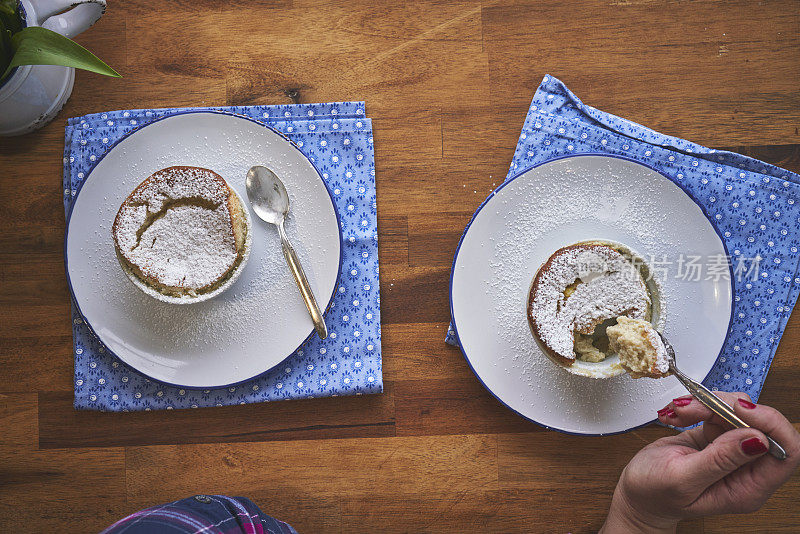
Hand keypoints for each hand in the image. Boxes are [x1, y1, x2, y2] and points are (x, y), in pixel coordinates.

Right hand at [600, 391, 799, 532]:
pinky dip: (695, 405)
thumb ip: (720, 459)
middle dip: (728, 408)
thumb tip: (758, 440)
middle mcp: (745, 469)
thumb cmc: (655, 494)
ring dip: (707, 403)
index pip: (786, 452)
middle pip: (760, 425)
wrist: (637, 494)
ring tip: (679, 411)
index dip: (771, 424)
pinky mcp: (716, 436)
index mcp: (747, 488)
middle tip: (698, 406)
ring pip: (738, 412)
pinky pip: (717, 409)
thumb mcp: (683, 479)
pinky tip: (677, 414)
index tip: (741, 409)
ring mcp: (731, 450)